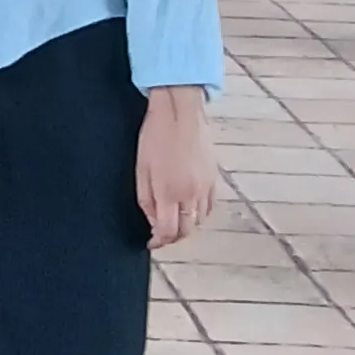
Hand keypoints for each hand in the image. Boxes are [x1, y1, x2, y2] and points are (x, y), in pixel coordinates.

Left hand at [136, 87, 218, 251]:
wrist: (180, 111)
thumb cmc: (155, 136)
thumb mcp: (141, 169)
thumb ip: (146, 200)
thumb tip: (153, 222)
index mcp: (170, 192)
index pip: (168, 232)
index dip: (159, 242)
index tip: (151, 243)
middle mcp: (191, 193)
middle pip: (186, 231)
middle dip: (173, 237)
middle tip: (160, 234)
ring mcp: (205, 186)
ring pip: (199, 220)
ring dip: (186, 225)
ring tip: (173, 219)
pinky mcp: (214, 177)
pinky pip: (209, 206)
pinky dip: (199, 212)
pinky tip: (188, 207)